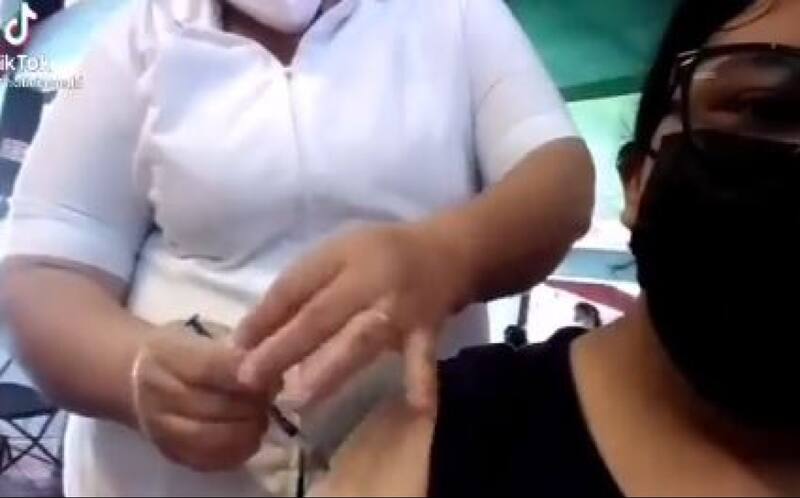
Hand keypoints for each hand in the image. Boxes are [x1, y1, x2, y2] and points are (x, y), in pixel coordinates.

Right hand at [130, 322, 274, 471]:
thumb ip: (236, 348)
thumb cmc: (181, 349)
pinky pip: (212, 460)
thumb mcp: (203, 334)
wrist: (137, 377)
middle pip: (218, 406)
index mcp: (165, 355)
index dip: (248, 372)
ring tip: (262, 414)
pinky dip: (239, 449)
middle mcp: (157, 394)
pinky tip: (250, 433)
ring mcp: (161, 428)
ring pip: (217, 438)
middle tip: (271, 394)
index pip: (211, 368)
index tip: (272, 370)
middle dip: (255, 402)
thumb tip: (273, 367)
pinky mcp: (171, 452)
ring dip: (250, 427)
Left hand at [235, 223, 471, 410]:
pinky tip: (417, 408)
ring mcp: (399, 308)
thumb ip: (297, 290)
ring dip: (331, 368)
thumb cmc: (378, 254)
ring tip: (301, 397)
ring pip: (361, 340)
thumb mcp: (336, 254)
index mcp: (340, 257)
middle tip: (251, 379)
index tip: (236, 348)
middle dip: (285, 349)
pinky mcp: (427, 330)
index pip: (295, 287)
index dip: (264, 316)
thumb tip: (251, 335)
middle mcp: (368, 281)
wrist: (446, 251)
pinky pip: (423, 357)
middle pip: (322, 316)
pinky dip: (422, 380)